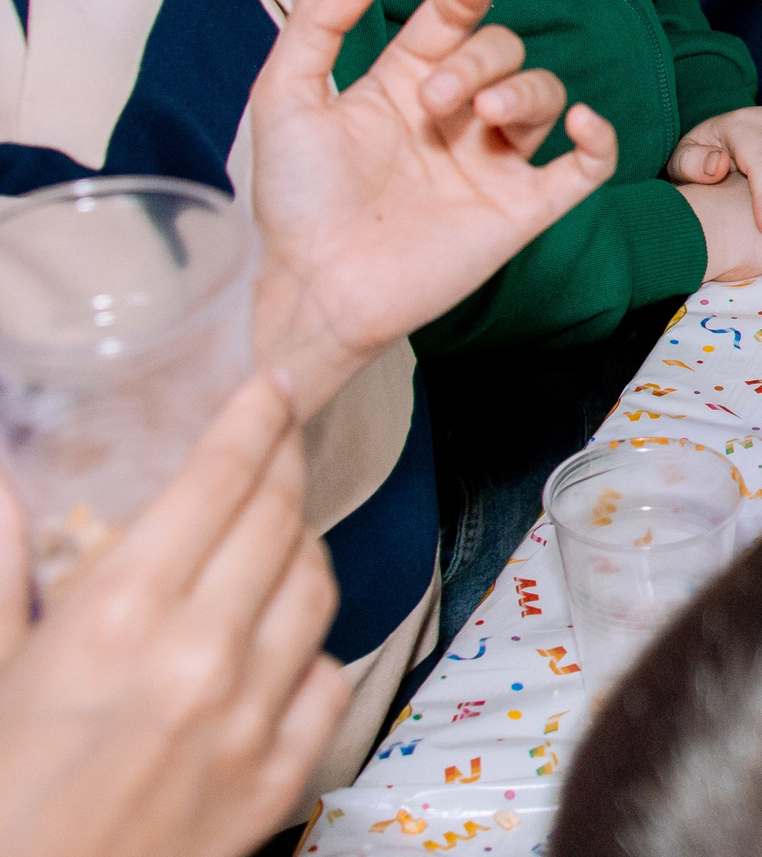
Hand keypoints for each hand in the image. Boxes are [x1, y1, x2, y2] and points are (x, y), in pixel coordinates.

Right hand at [0, 378, 346, 856]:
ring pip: (318, 586)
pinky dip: (313, 643)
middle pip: (279, 520)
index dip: (254, 419)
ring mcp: (252, 718)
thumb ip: (1, 569)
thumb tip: (6, 483)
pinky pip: (330, 676)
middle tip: (277, 437)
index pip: (218, 482)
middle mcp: (201, 656)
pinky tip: (282, 634)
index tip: (272, 382)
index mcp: (119, 618)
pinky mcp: (280, 777)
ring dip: (302, 545)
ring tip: (275, 531)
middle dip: (283, 463)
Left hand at [250, 0, 619, 419]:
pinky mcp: (521, 210)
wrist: (313, 286)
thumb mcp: (285, 96)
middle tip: (434, 99)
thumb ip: (320, 22)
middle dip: (479, 61)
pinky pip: (585, 168)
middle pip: (502, 54)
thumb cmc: (292, 201)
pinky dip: (598, 140)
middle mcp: (453, 120)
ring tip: (483, 116)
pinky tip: (582, 124)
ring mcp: (491, 165)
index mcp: (401, 88)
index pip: (450, 24)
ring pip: (544, 96)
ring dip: (523, 90)